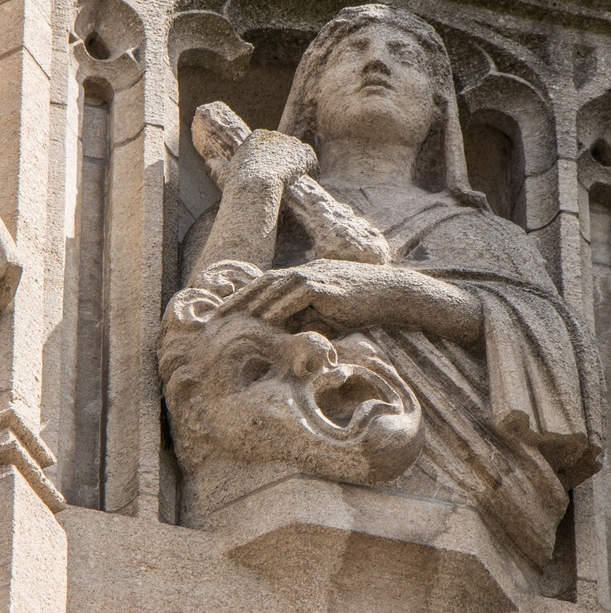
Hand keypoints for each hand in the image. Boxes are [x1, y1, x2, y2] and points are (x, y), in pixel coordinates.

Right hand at [224, 129, 317, 192]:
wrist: (257, 185)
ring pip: (298, 154)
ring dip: (299, 167)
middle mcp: (274, 136)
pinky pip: (311, 162)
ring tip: (297, 182)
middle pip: (285, 147)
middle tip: (287, 179)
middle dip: (287, 162)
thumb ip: (217, 168)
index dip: (272, 160)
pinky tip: (307, 182)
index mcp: (256, 137)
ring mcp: (290, 143)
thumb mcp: (225, 174)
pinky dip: (311, 171)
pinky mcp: (303, 154)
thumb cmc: (239, 183)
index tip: (273, 173)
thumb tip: (207, 166)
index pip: (269, 146)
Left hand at [235, 260, 480, 342]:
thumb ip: (309, 322)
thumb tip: (289, 340)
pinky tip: (263, 319)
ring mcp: (315, 276)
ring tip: (231, 319)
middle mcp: (305, 272)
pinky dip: (278, 306)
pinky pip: (295, 294)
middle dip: (237, 299)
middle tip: (215, 316)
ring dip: (251, 303)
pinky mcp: (326, 284)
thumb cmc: (365, 307)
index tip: (224, 314)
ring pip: (274, 286)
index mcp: (304, 278)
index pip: (266, 285)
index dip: (244, 298)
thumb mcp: (331, 315)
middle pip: (262, 282)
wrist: (393, 293)